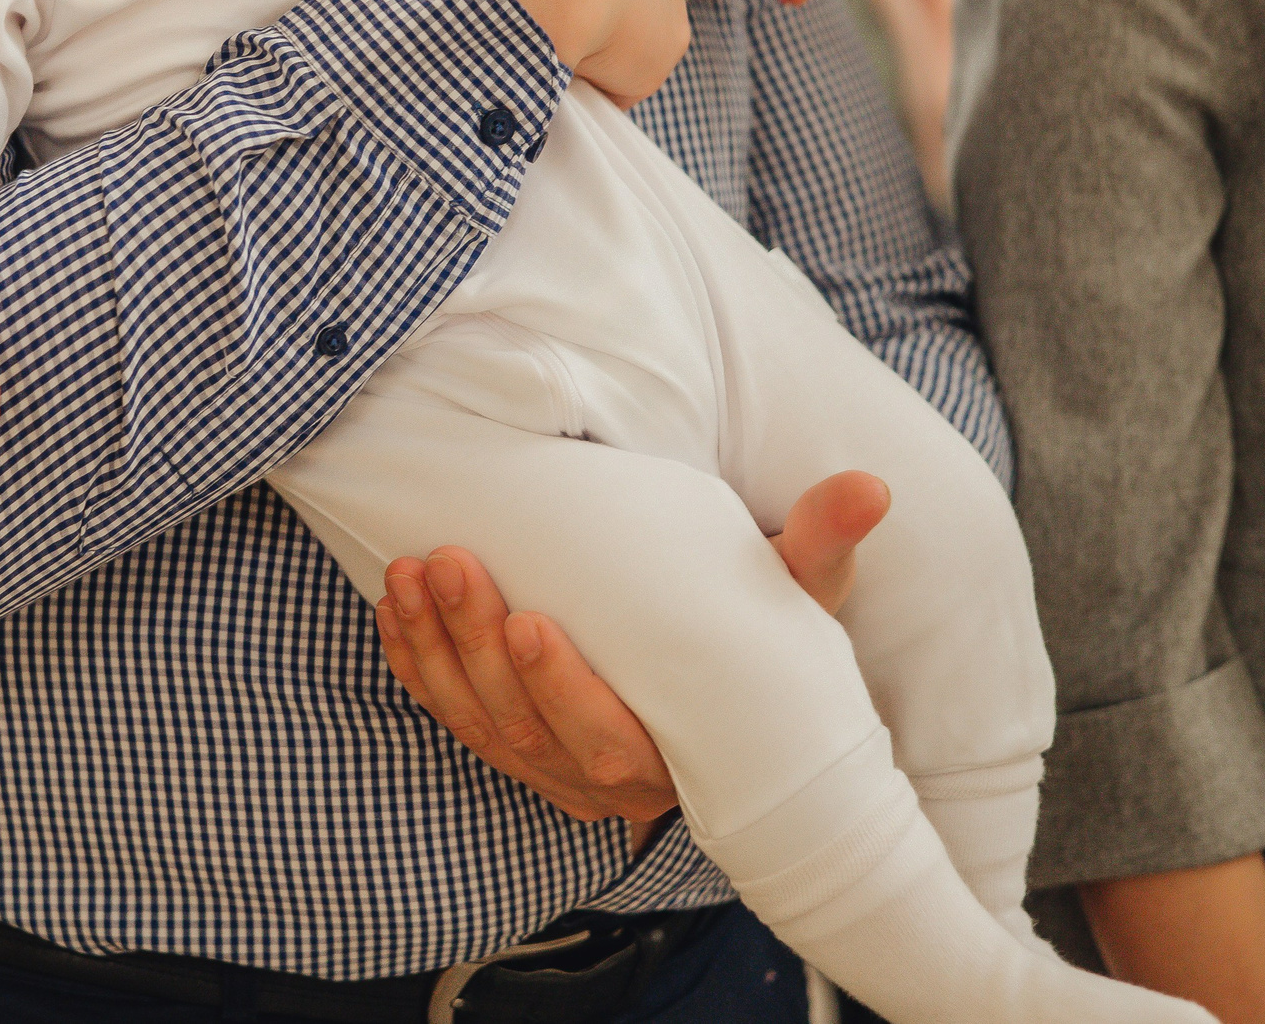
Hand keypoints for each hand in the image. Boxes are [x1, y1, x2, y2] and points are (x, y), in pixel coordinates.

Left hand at [372, 469, 891, 828]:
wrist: (725, 690)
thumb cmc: (762, 638)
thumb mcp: (799, 600)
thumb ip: (822, 546)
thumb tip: (870, 485)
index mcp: (674, 754)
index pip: (608, 740)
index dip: (562, 689)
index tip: (528, 620)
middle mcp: (602, 779)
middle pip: (524, 728)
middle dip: (476, 647)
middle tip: (451, 562)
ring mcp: (548, 767)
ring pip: (475, 722)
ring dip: (435, 648)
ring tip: (414, 572)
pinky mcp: (510, 745)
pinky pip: (447, 715)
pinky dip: (414, 664)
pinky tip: (394, 606)